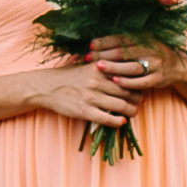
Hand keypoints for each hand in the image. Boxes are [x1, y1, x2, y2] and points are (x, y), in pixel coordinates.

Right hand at [26, 60, 140, 129]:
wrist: (46, 87)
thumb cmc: (66, 76)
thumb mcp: (84, 65)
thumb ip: (102, 65)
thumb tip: (121, 64)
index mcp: (99, 68)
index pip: (127, 74)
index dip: (138, 82)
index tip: (141, 86)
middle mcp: (96, 81)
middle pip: (128, 91)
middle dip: (138, 98)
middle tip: (140, 102)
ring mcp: (90, 97)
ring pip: (121, 106)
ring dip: (131, 111)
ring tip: (133, 112)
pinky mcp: (84, 111)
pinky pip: (108, 119)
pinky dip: (118, 121)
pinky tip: (120, 121)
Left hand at [87, 36, 186, 94]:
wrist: (179, 66)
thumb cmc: (154, 54)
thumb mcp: (144, 43)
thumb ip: (127, 42)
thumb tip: (100, 41)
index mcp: (146, 39)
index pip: (121, 39)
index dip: (105, 41)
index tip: (90, 45)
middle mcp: (151, 50)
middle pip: (124, 52)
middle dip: (104, 54)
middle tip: (89, 56)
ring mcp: (155, 65)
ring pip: (131, 66)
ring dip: (114, 67)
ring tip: (99, 66)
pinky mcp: (158, 78)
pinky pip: (141, 81)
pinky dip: (128, 82)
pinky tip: (115, 81)